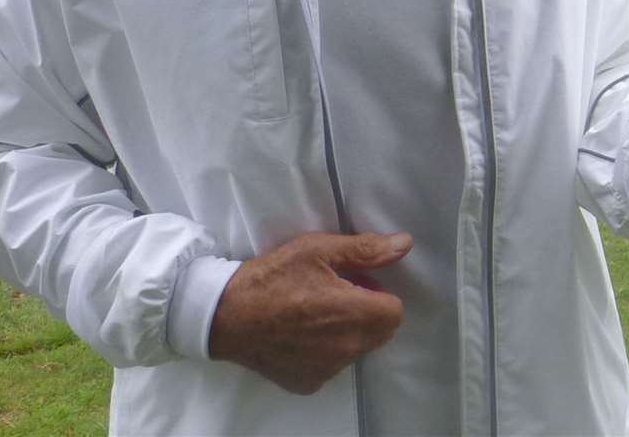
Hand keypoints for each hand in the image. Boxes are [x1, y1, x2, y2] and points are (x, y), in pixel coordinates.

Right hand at [208, 231, 410, 394]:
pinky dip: (325, 352)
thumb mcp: (318, 250)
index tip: (355, 284)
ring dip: (347, 333)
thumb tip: (404, 244)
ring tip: (313, 314)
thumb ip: (366, 250)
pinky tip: (299, 335)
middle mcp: (346, 348)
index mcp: (354, 314)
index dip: (378, 294)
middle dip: (367, 313)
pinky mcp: (308, 383)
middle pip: (379, 332)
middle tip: (334, 295)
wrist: (224, 315)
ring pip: (357, 350)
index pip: (395, 311)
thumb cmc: (273, 277)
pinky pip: (332, 366)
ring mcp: (327, 370)